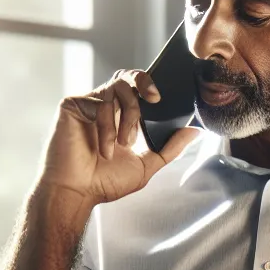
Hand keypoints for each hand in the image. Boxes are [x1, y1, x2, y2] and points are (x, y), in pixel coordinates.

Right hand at [41, 69, 200, 206]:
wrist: (77, 193)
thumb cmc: (105, 181)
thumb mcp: (147, 165)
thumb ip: (170, 147)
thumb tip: (195, 131)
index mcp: (122, 116)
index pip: (139, 88)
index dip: (152, 86)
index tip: (162, 99)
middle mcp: (106, 106)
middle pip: (127, 76)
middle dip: (144, 83)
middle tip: (155, 99)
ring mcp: (89, 103)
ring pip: (118, 88)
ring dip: (129, 117)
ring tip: (124, 143)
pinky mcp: (73, 104)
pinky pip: (100, 103)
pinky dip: (107, 127)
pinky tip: (105, 149)